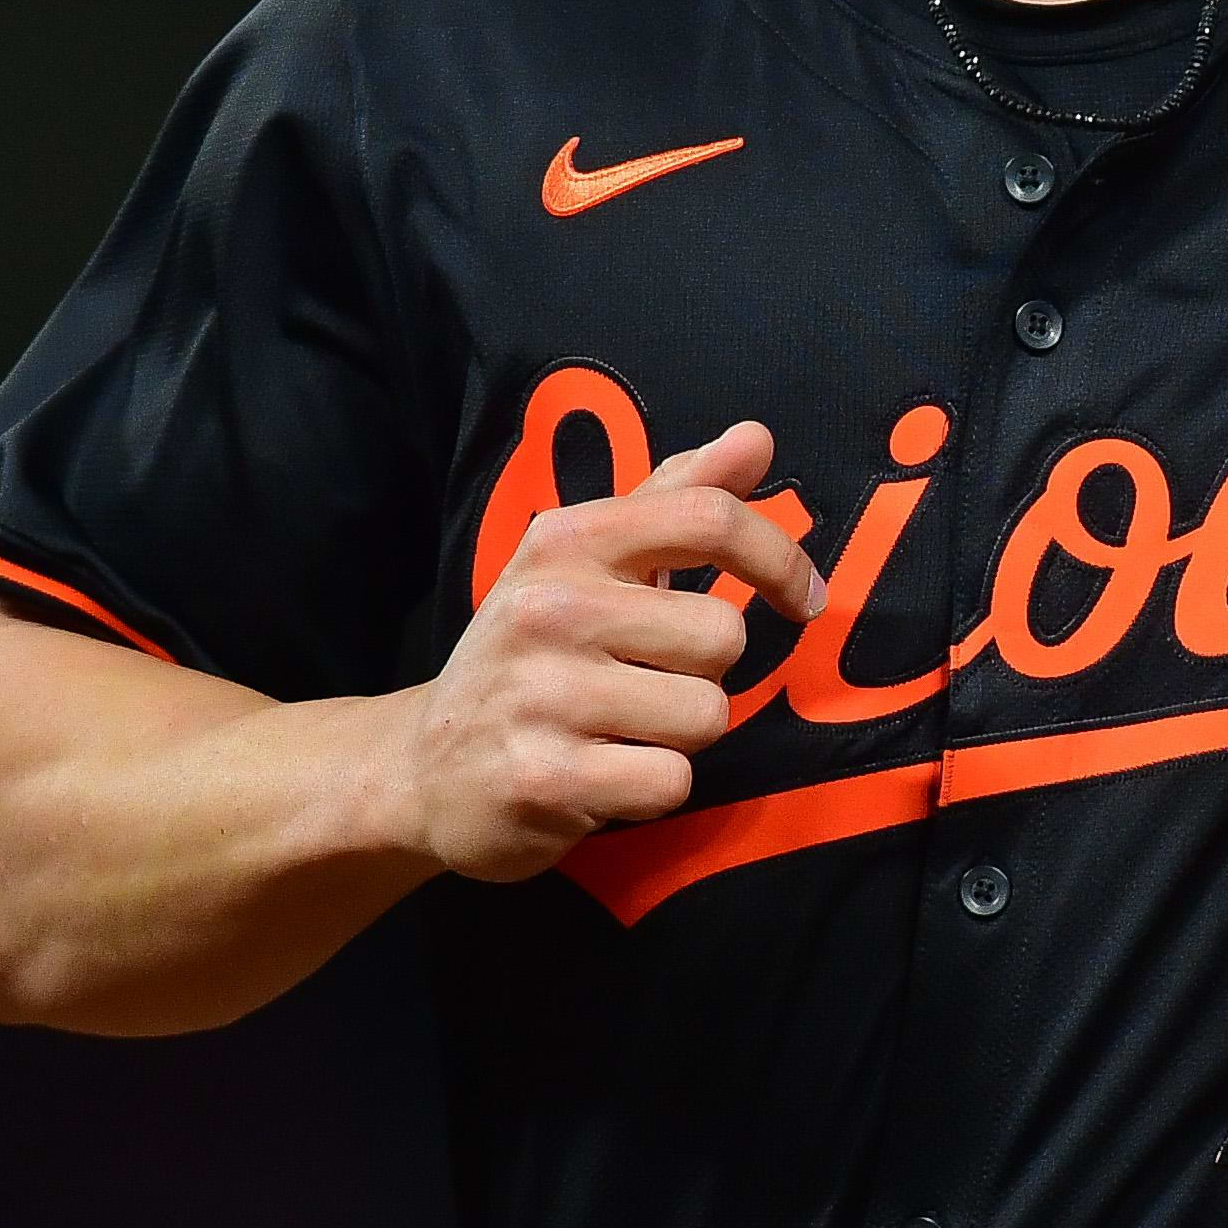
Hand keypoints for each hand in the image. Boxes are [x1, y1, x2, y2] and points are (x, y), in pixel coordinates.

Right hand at [392, 423, 822, 881]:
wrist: (423, 767)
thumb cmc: (531, 655)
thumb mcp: (585, 563)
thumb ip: (674, 498)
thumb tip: (757, 437)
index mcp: (566, 541)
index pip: (707, 519)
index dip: (778, 558)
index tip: (803, 598)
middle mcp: (550, 608)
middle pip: (723, 637)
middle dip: (703, 671)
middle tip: (643, 683)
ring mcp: (542, 695)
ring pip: (705, 715)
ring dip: (678, 735)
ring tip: (617, 728)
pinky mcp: (543, 778)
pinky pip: (669, 782)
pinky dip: (651, 789)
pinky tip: (601, 774)